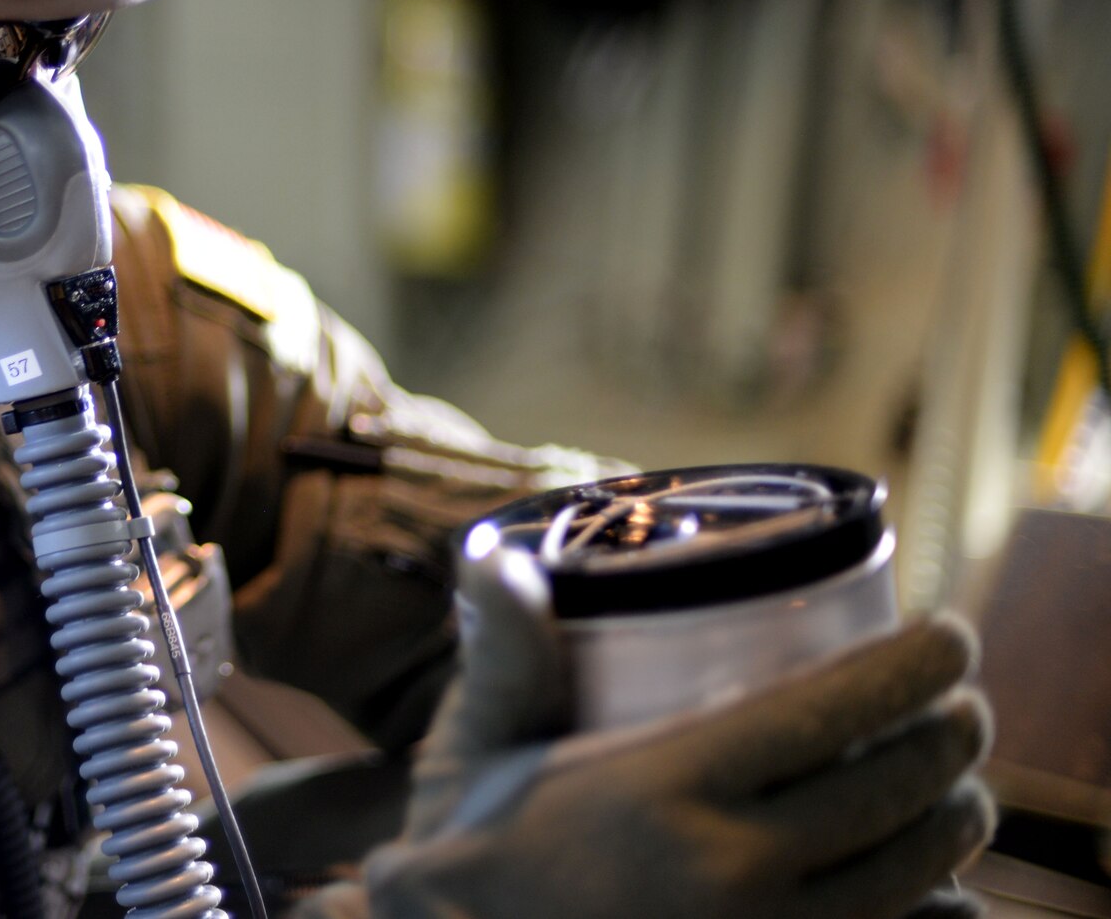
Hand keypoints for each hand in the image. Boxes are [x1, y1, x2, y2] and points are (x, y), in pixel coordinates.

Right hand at [361, 547, 993, 918]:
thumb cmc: (475, 849)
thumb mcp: (478, 746)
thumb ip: (504, 657)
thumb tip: (499, 557)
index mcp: (665, 787)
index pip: (829, 709)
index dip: (913, 666)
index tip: (949, 635)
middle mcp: (728, 868)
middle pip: (892, 789)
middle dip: (956, 737)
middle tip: (964, 705)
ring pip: (915, 874)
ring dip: (960, 819)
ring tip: (960, 784)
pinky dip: (943, 914)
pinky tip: (945, 890)